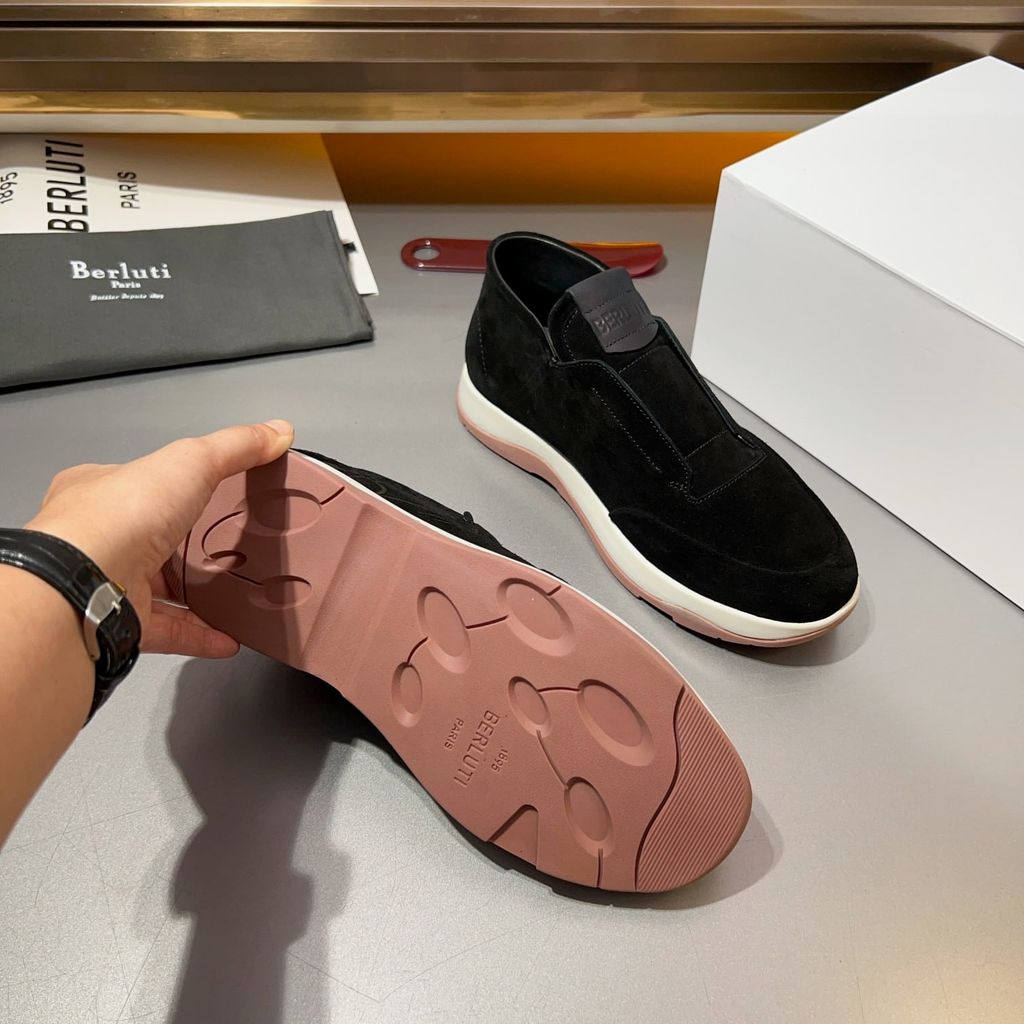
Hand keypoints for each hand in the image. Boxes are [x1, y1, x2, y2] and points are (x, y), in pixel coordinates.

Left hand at [26, 421, 293, 658]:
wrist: (85, 584)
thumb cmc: (121, 515)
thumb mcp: (191, 461)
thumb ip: (236, 447)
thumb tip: (276, 432)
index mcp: (102, 492)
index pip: (143, 483)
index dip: (177, 486)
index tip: (214, 493)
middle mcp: (99, 538)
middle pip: (153, 539)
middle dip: (190, 545)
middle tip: (232, 547)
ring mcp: (109, 583)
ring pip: (158, 588)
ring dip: (197, 594)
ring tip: (237, 594)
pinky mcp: (122, 624)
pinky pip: (168, 629)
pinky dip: (200, 634)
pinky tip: (229, 637)